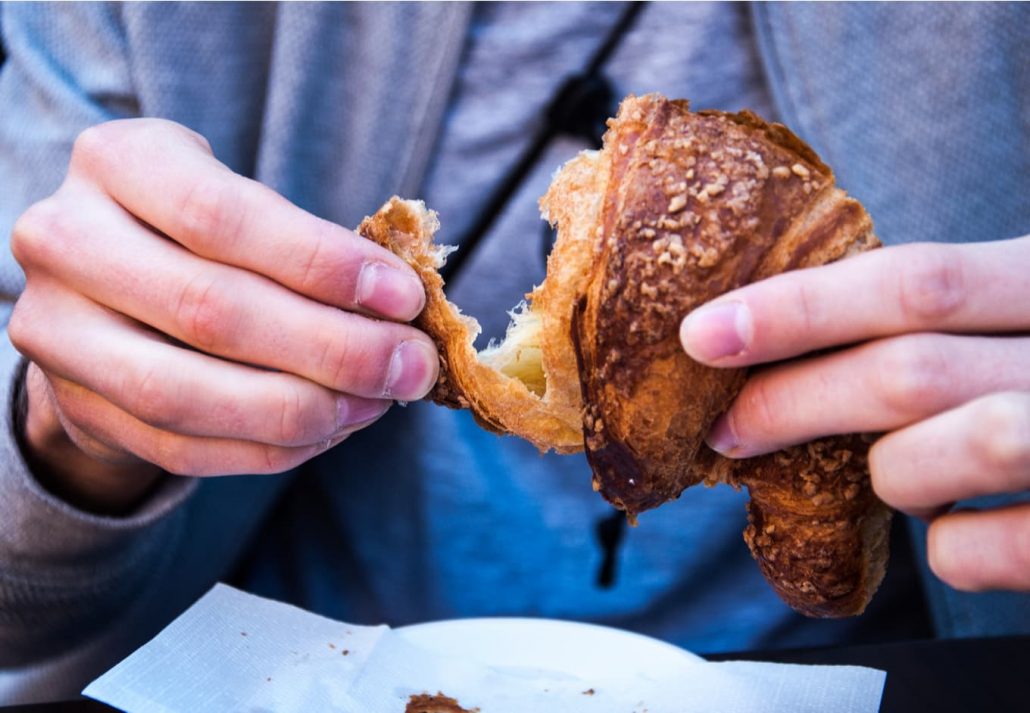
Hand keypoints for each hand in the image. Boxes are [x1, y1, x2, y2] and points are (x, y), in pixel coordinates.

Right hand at [9, 119, 437, 511]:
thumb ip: (313, 247)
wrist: (108, 289)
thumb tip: (405, 315)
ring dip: (304, 410)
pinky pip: (181, 447)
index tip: (404, 298)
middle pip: (210, 310)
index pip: (222, 216)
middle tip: (410, 367)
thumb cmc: (202, 233)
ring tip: (376, 403)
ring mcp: (57, 332)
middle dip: (333, 349)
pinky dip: (269, 448)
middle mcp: (67, 241)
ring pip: (186, 395)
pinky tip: (329, 430)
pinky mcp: (77, 406)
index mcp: (117, 162)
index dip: (322, 263)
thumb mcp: (246, 206)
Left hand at [680, 237, 1029, 591]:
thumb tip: (795, 341)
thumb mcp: (1026, 311)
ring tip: (891, 473)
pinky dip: (944, 547)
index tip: (701, 334)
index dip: (795, 308)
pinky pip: (981, 551)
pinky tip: (954, 530)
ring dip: (887, 474)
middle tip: (729, 426)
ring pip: (937, 459)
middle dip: (794, 402)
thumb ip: (951, 317)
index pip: (913, 282)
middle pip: (905, 372)